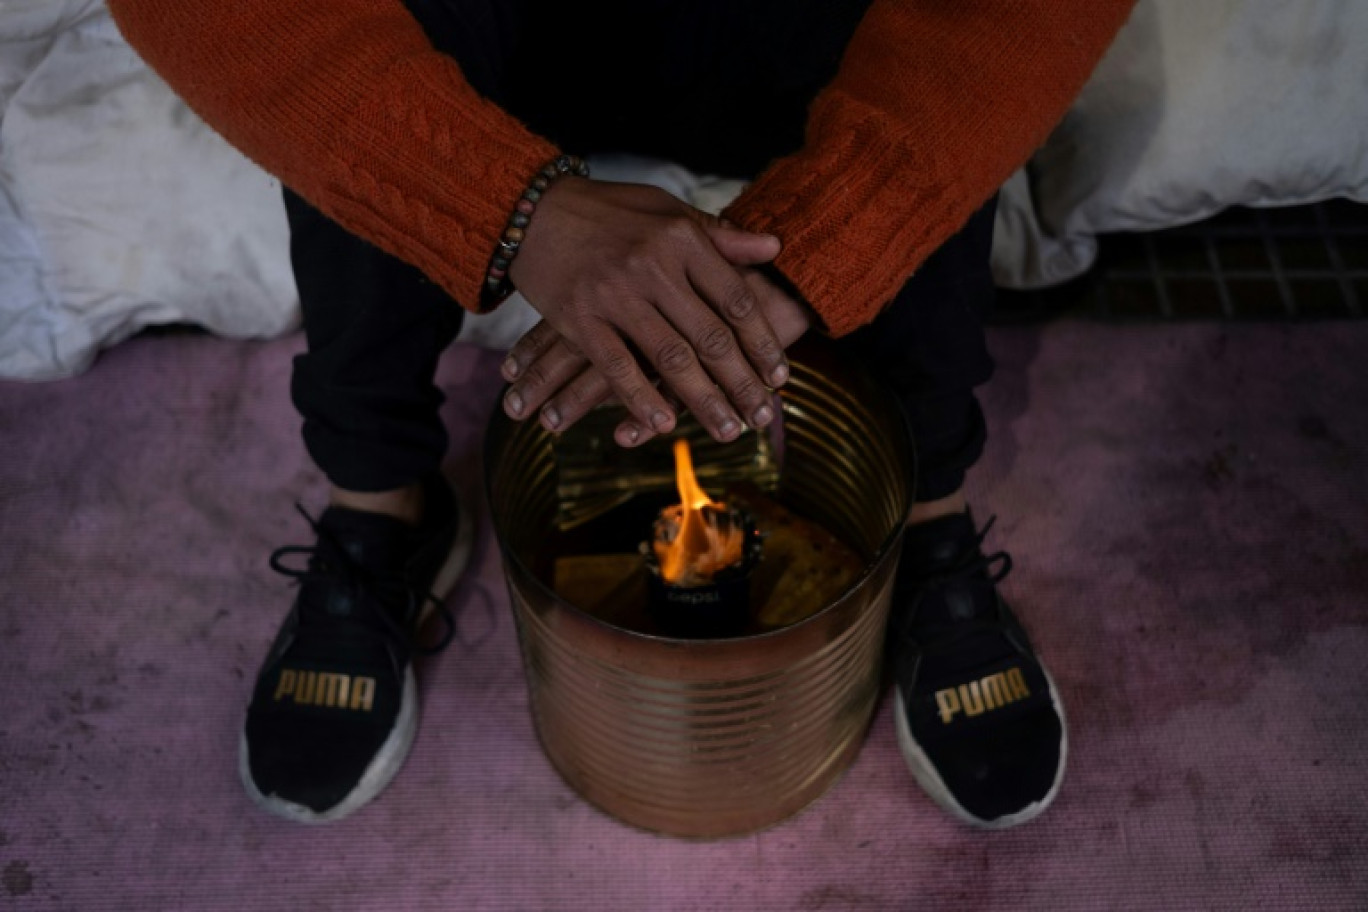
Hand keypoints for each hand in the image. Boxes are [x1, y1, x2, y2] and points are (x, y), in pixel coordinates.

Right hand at [502, 178, 789, 442]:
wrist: (532, 208)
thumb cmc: (608, 209)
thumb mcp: (669, 210)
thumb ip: (719, 235)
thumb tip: (774, 247)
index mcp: (682, 239)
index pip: (735, 300)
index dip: (761, 342)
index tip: (779, 376)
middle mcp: (653, 267)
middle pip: (710, 336)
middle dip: (741, 382)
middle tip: (763, 417)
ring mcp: (615, 294)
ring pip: (670, 359)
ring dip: (703, 401)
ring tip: (728, 431)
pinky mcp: (578, 318)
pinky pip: (616, 367)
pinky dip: (640, 400)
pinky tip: (664, 425)